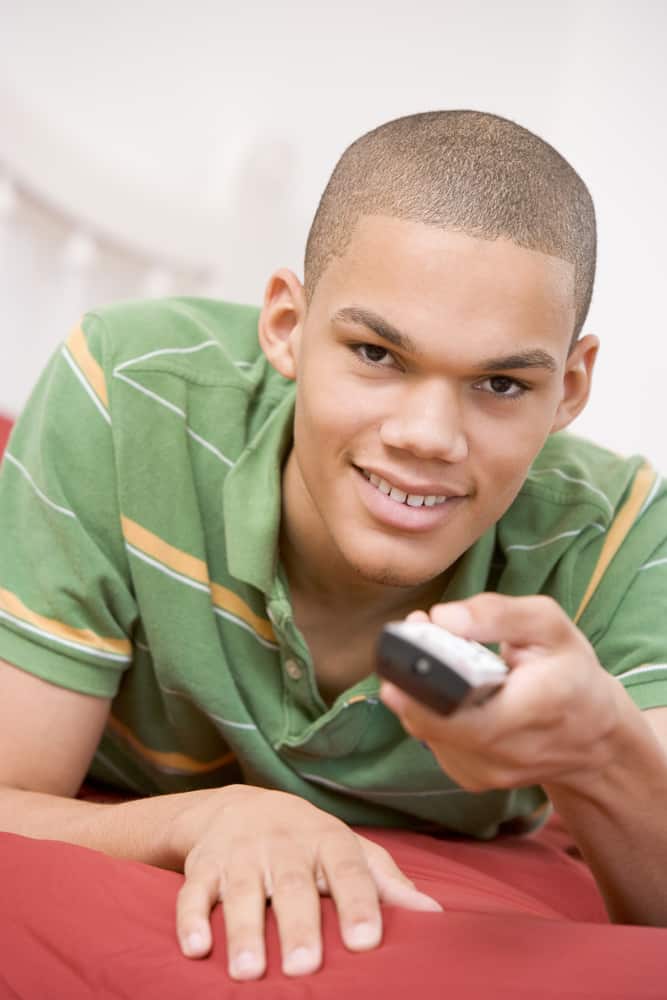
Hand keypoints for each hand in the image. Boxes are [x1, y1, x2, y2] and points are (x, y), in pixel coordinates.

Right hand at [171, 784, 440, 979]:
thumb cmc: (309, 842)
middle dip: (298, 925)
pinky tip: (196, 948)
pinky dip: (191, 918)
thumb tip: (434, 916)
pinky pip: (193, 891)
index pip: (347, 870)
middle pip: (292, 884)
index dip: (358, 903)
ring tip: (250, 971)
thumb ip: (386, 882)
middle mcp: (283, 844)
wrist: (240, 805)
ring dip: (243, 930)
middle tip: (306, 967)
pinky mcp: (203, 866)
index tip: (367, 942)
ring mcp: (240, 854)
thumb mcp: (349, 851)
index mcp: (327, 840)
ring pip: (240, 890)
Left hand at [379, 594, 624, 793]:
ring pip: (426, 731)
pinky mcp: (473, 778)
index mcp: (535, 709)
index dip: (423, 683)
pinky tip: (446, 690)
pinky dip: (429, 712)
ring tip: (433, 658)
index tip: (412, 642)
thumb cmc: (571, 674)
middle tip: (413, 638)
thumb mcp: (549, 626)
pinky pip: (433, 741)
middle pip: (433, 722)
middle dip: (412, 678)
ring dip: (417, 693)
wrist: (593, 736)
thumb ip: (497, 614)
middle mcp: (509, 752)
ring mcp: (488, 772)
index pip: (464, 712)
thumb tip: (442, 617)